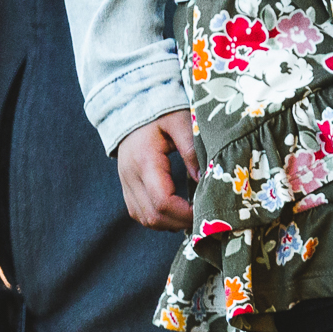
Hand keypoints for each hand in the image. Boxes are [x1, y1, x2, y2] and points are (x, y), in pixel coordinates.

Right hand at [117, 108, 199, 230]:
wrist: (130, 107)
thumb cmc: (159, 112)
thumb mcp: (180, 122)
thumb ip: (191, 150)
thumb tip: (202, 179)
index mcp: (145, 161)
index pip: (163, 201)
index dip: (185, 213)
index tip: (206, 210)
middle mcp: (131, 177)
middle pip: (153, 216)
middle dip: (181, 222)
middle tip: (204, 216)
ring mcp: (126, 184)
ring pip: (145, 219)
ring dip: (170, 223)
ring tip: (192, 215)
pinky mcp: (126, 187)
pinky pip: (139, 214)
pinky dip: (159, 219)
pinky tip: (176, 212)